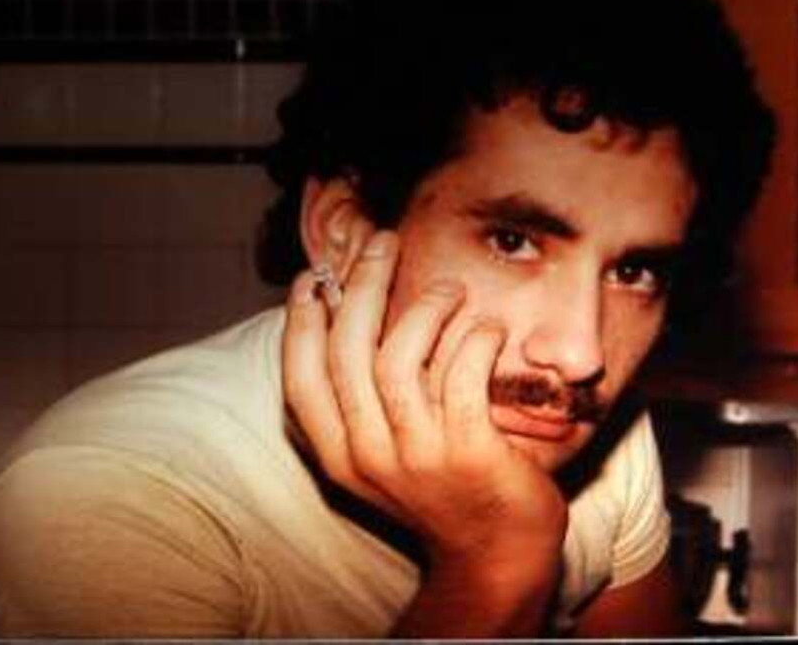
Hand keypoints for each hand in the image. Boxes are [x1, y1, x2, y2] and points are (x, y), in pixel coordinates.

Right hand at [282, 231, 567, 569]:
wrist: (498, 554)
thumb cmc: (446, 493)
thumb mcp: (385, 457)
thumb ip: (364, 404)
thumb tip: (349, 323)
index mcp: (338, 455)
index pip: (299, 377)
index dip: (301, 321)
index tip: (314, 276)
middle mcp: (367, 455)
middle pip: (347, 352)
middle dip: (360, 286)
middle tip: (381, 243)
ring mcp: (416, 454)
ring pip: (399, 357)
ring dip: (424, 307)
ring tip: (450, 289)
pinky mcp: (467, 451)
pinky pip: (462, 374)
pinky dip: (475, 339)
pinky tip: (489, 327)